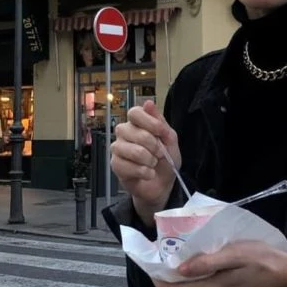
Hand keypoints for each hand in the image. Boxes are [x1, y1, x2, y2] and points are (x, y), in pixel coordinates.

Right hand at [111, 100, 179, 222]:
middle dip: (153, 145)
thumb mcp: (170, 140)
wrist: (163, 184)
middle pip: (132, 131)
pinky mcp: (115, 165)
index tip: (162, 133)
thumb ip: (160, 122)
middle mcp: (124, 133)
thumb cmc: (166, 160)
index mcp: (138, 123)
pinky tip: (148, 173)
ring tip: (153, 164)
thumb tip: (148, 103)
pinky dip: (143, 172)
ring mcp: (118, 149)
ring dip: (149, 160)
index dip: (150, 122)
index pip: (135, 113)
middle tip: (161, 154)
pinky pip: (127, 166)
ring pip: (131, 150)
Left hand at [152, 242, 286, 286]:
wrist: (285, 275)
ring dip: (173, 280)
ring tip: (176, 256)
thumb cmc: (262, 260)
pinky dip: (185, 282)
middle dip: (162, 277)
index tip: (155, 255)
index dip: (156, 275)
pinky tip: (191, 265)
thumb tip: (179, 269)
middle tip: (164, 253)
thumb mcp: (236, 254)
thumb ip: (207, 262)